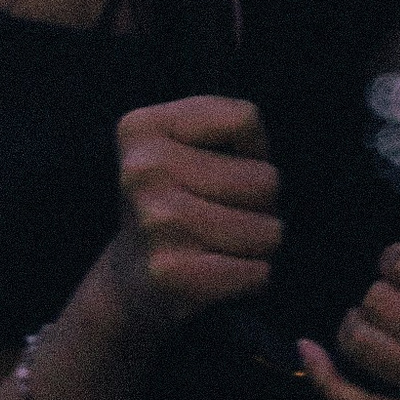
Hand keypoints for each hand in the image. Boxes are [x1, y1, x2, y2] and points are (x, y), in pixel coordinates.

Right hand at [108, 96, 281, 339]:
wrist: (130, 279)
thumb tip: (262, 171)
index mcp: (142, 128)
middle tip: (220, 215)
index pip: (245, 120)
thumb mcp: (190, 143)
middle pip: (265, 180)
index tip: (221, 168)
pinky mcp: (171, 272)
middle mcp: (142, 170)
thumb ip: (233, 127)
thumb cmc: (179, 200)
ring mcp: (155, 221)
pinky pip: (257, 272)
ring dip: (258, 243)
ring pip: (268, 230)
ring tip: (219, 243)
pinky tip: (217, 272)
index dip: (252, 149)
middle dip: (259, 203)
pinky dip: (252, 277)